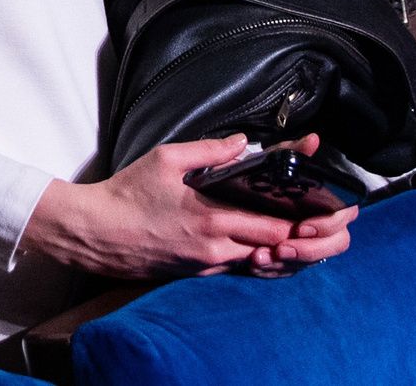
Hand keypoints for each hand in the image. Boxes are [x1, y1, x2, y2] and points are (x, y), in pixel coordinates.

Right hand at [20, 134, 354, 279]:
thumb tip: (243, 142)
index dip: (302, 220)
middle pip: (273, 249)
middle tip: (321, 217)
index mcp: (211, 221)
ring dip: (279, 247)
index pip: (274, 228)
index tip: (323, 208)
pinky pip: (234, 266)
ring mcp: (203, 265)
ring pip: (256, 261)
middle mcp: (213, 249)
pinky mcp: (193, 272)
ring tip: (300, 226)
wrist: (92, 234)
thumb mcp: (167, 159)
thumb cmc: (126, 196)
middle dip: (299, 235)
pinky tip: (265, 240)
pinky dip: (254, 255)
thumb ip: (211, 150)